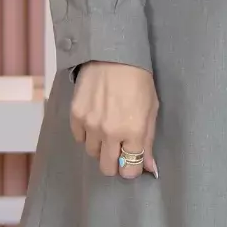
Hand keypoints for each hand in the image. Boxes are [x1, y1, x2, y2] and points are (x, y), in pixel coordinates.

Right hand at [70, 61, 158, 179]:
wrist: (113, 56)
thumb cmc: (138, 81)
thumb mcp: (151, 110)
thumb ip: (148, 141)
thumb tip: (148, 166)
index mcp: (133, 132)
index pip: (128, 170)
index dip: (131, 169)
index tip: (132, 161)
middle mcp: (110, 133)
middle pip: (107, 168)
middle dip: (114, 164)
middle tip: (119, 150)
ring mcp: (90, 125)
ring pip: (92, 153)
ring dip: (100, 147)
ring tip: (107, 130)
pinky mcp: (76, 115)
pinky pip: (79, 138)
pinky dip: (86, 134)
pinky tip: (95, 120)